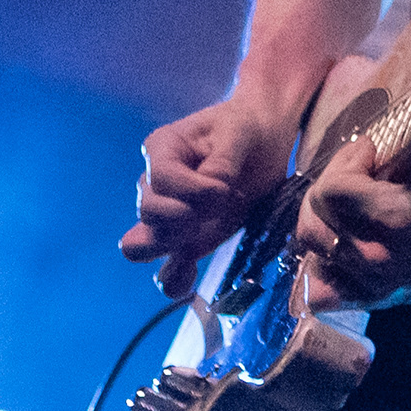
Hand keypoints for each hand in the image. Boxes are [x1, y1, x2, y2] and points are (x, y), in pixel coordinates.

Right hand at [121, 96, 303, 296]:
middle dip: (186, 218)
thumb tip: (213, 193)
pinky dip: (173, 277)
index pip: (161, 179)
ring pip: (148, 241)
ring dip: (177, 244)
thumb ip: (222, 164)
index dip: (194, 191)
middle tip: (225, 206)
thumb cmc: (246, 127)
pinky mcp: (189, 236)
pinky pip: (167, 265)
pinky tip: (186, 282)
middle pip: (149, 213)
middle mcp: (156, 183)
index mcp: (162, 150)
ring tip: (207, 235)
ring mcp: (170, 213)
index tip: (228, 190)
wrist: (263, 138)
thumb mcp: (238, 132)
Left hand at [296, 119, 410, 307]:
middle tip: (365, 174)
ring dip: (324, 220)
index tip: (375, 152)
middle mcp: (377, 255)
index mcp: (396, 219)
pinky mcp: (375, 296)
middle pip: (314, 215)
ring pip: (311, 248)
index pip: (332, 188)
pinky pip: (320, 291)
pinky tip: (342, 244)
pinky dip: (321, 267)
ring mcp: (374, 281)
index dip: (348, 160)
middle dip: (334, 185)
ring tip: (353, 205)